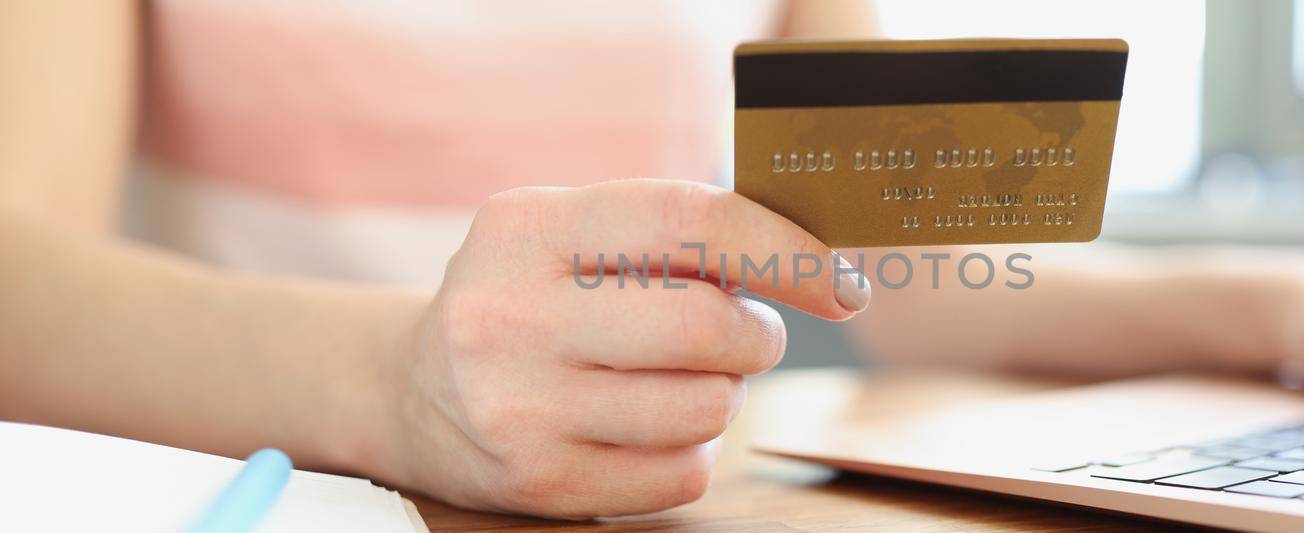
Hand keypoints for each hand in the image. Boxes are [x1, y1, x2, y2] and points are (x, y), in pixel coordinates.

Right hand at [374, 179, 868, 517]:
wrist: (415, 393)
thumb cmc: (530, 297)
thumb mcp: (569, 233)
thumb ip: (671, 232)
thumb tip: (814, 257)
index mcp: (528, 227)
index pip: (687, 221)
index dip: (783, 249)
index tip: (840, 280)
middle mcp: (510, 315)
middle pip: (705, 326)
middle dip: (756, 334)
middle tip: (748, 335)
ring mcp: (520, 407)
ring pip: (707, 406)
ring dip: (725, 392)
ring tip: (679, 377)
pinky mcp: (541, 481)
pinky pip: (684, 471)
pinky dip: (692, 447)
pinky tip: (649, 425)